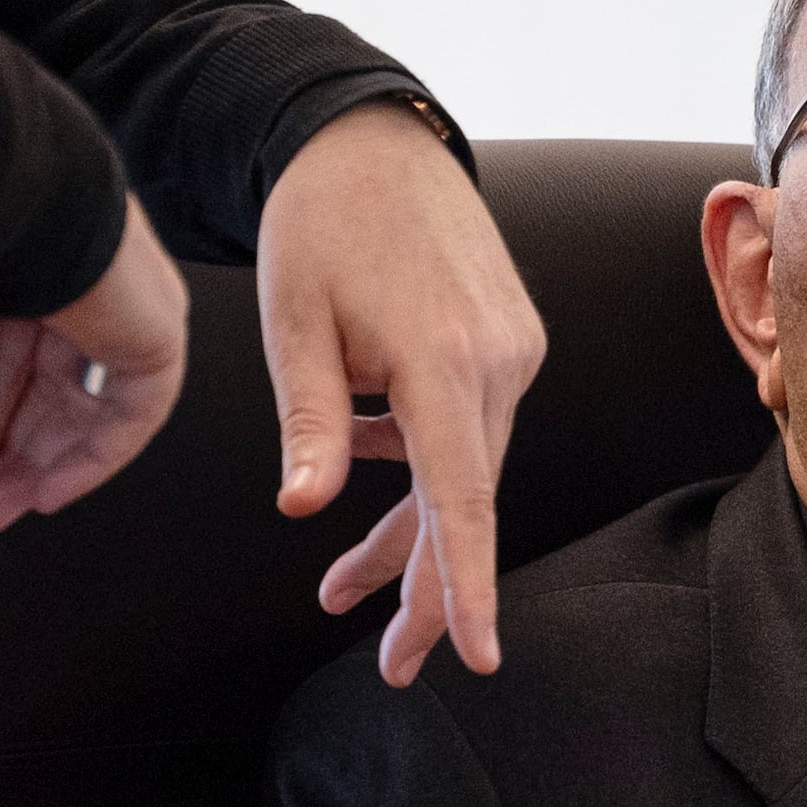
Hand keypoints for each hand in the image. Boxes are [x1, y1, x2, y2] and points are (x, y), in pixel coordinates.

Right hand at [0, 196, 186, 531]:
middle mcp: (78, 278)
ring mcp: (122, 303)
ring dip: (41, 464)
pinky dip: (93, 457)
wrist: (12, 203)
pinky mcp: (157, 330)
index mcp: (26, 258)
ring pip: (84, 404)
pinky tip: (52, 490)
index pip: (8, 354)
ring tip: (1, 507)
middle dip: (6, 452)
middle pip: (44, 387)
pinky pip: (134, 411)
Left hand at [257, 103, 547, 683]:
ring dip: (417, 530)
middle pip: (468, 500)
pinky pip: (471, 426)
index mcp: (441, 357)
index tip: (475, 654)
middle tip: (394, 667)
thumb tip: (302, 506)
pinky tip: (370, 471)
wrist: (373, 139)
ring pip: (470, 469)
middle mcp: (498, 359)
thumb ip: (311, 420)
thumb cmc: (320, 224)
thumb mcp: (292, 323)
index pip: (463, 496)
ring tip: (343, 590)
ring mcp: (514, 349)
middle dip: (428, 586)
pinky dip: (427, 465)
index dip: (467, 583)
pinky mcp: (510, 340)